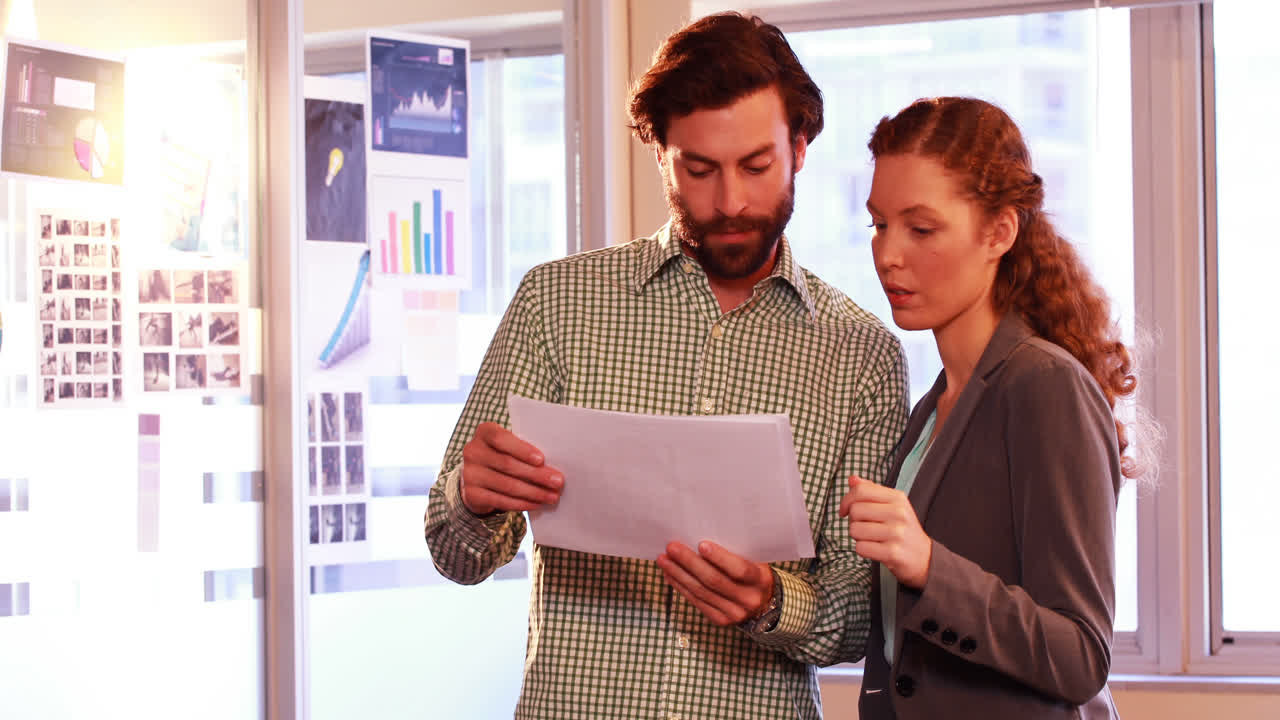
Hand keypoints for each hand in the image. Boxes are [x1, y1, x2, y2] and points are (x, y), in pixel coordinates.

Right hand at [459, 422, 562, 514]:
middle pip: (508, 464)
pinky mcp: (472, 494)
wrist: (478, 476)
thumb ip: (524, 449)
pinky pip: (501, 500)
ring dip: (533, 492)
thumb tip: (552, 466)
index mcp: (484, 432)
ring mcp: (470, 474)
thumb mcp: (510, 446)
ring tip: (552, 496)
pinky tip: (537, 504)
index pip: (501, 439)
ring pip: (507, 485)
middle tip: (557, 482)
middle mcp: (473, 451)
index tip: (541, 460)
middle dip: (536, 474)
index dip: (522, 450)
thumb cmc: (503, 455)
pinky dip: (522, 503)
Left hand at [656, 540, 773, 626]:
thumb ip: (735, 552)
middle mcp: (748, 599)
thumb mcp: (754, 561)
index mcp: (760, 580)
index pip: (739, 569)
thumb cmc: (754, 574)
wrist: (764, 603)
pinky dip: (680, 586)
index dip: (720, 557)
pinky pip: (696, 601)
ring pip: (701, 592)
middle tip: (672, 548)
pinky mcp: (720, 620)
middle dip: (689, 562)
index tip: (701, 544)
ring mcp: (734, 613)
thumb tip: (699, 537)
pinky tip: (670, 574)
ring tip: (664, 559)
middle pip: (714, 580)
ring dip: (679, 574)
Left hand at [838, 475, 931, 588]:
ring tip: (872, 538)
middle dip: (853, 521)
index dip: (846, 500)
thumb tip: (852, 479)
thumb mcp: (892, 505)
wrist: (924, 557)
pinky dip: (862, 550)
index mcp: (897, 498)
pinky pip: (860, 547)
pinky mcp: (892, 552)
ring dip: (857, 537)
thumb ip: (871, 491)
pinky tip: (875, 549)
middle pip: (855, 510)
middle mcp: (898, 513)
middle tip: (866, 527)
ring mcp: (896, 533)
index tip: (845, 510)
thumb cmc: (902, 529)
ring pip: (855, 529)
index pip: (860, 490)